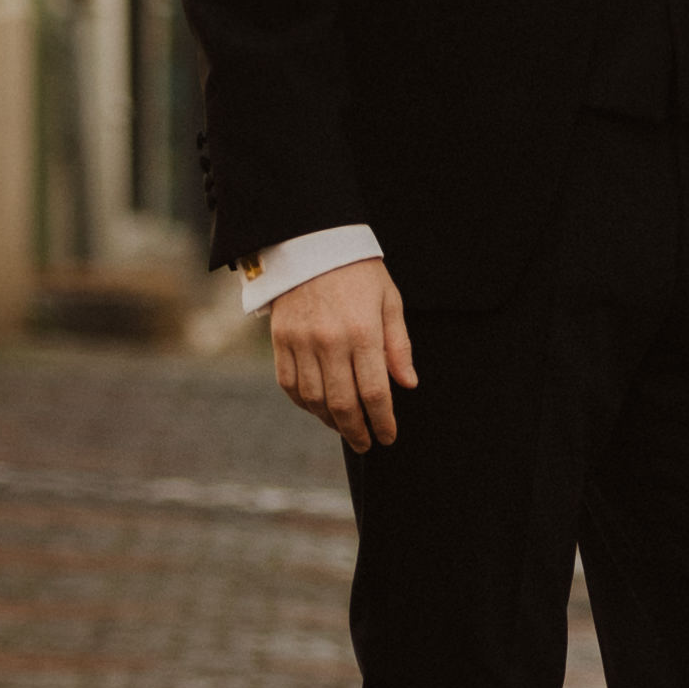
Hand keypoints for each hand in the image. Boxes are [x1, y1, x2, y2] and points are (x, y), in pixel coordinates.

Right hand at [269, 262, 415, 452]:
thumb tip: (407, 384)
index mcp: (363, 332)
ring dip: (330, 421)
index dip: (383, 421)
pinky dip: (304, 403)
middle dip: (357, 431)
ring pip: (314, 400)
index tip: (389, 437)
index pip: (375, 392)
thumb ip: (398, 345)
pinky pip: (289, 384)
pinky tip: (318, 409)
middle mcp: (330, 342)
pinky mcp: (281, 339)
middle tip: (367, 444)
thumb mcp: (389, 300)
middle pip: (343, 404)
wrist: (311, 242)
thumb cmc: (358, 271)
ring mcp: (301, 342)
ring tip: (346, 428)